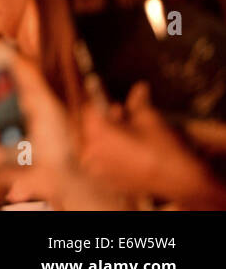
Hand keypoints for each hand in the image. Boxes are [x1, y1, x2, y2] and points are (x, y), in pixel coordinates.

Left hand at [78, 82, 225, 207]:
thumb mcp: (149, 118)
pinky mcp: (106, 182)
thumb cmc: (162, 147)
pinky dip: (109, 156)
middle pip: (89, 128)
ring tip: (127, 135)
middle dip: (105, 120)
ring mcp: (97, 169)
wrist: (178, 180)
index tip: (115, 104)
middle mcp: (91, 151)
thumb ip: (138, 101)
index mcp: (98, 132)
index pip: (89, 110)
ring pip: (93, 145)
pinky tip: (127, 154)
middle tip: (123, 117)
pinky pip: (100, 163)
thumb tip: (140, 86)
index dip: (102, 104)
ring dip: (105, 138)